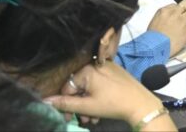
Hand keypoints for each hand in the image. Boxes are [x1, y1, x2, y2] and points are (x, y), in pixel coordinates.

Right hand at [45, 61, 176, 130]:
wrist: (140, 103)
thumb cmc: (112, 104)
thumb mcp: (86, 106)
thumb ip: (65, 104)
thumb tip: (45, 101)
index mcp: (87, 70)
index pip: (67, 88)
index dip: (65, 105)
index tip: (67, 118)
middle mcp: (95, 65)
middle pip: (79, 88)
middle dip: (79, 106)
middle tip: (83, 120)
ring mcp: (107, 67)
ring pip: (89, 88)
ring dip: (87, 105)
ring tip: (92, 119)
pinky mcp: (115, 72)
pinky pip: (99, 84)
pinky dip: (97, 97)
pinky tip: (99, 110)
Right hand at [147, 0, 185, 56]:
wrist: (154, 47)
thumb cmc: (152, 38)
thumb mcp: (153, 22)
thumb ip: (161, 17)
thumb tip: (165, 17)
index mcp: (164, 11)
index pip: (174, 5)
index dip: (179, 6)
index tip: (182, 7)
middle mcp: (174, 14)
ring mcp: (182, 21)